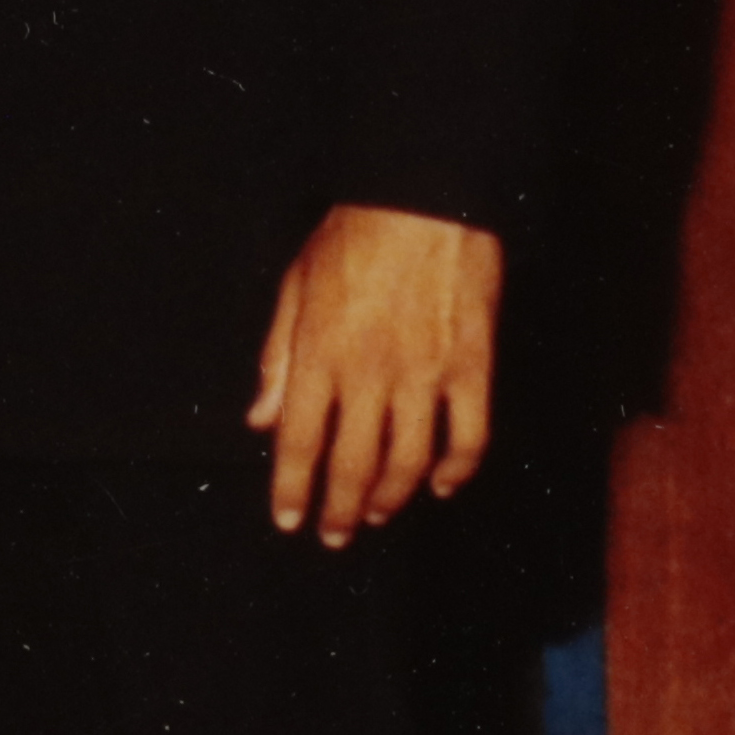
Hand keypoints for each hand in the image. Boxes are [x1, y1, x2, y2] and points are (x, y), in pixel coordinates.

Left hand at [247, 203, 501, 541]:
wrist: (424, 200)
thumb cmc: (351, 240)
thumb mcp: (295, 289)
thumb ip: (277, 359)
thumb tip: (261, 421)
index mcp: (319, 354)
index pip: (300, 442)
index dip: (292, 489)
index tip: (288, 520)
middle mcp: (370, 373)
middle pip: (353, 464)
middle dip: (339, 508)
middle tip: (334, 534)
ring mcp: (426, 374)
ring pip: (411, 462)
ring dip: (392, 497)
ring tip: (376, 513)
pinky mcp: (473, 367)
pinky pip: (469, 436)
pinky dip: (458, 470)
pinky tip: (443, 485)